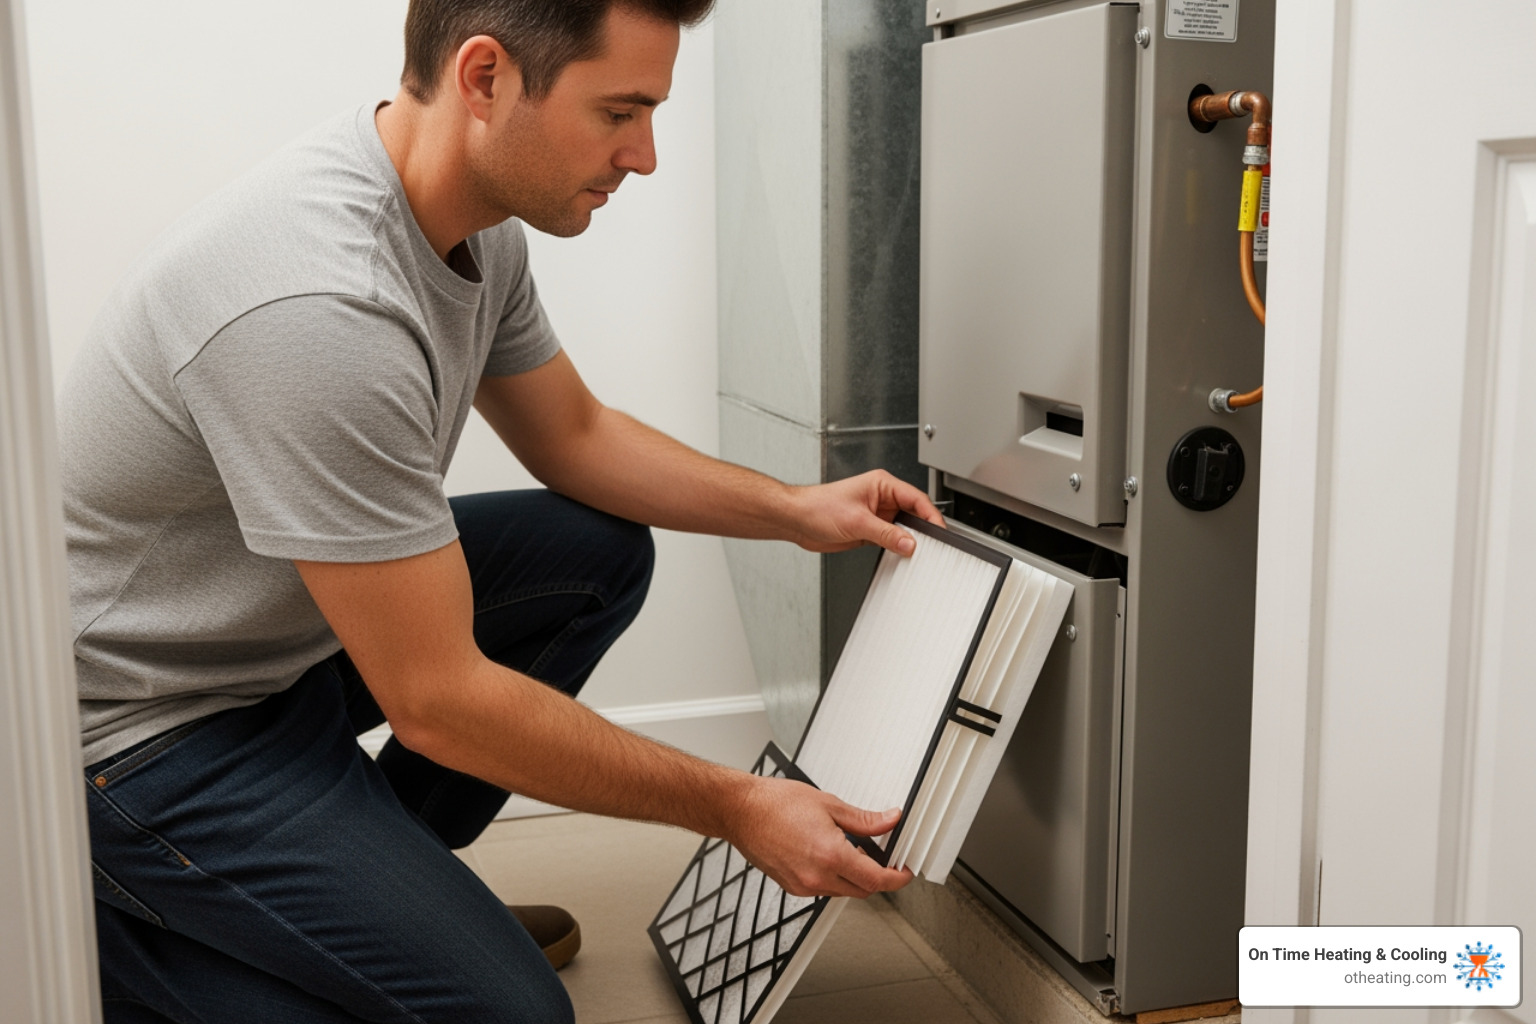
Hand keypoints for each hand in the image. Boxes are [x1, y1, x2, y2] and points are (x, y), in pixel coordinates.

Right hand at [724, 775, 912, 898]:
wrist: (741, 812)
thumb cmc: (775, 804)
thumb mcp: (829, 804)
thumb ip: (864, 819)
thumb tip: (889, 820)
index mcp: (830, 855)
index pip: (876, 880)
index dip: (896, 879)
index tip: (904, 872)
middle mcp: (817, 877)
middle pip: (862, 890)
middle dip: (876, 876)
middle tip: (881, 855)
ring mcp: (802, 885)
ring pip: (843, 891)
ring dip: (853, 876)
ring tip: (850, 849)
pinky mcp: (792, 887)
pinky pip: (823, 889)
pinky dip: (834, 877)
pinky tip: (828, 855)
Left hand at [787, 470, 944, 556]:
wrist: (797, 520)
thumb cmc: (818, 507)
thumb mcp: (857, 522)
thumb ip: (886, 534)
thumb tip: (909, 543)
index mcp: (882, 484)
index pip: (916, 498)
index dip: (931, 515)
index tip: (940, 530)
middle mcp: (881, 498)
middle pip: (913, 513)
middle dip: (922, 529)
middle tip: (931, 544)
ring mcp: (876, 515)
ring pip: (903, 528)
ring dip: (908, 540)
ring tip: (916, 551)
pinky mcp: (869, 530)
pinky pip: (891, 539)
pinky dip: (897, 547)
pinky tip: (900, 554)